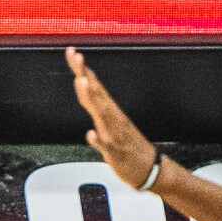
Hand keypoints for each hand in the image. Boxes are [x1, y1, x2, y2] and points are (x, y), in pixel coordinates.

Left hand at [67, 47, 160, 188]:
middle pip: (96, 93)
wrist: (149, 168)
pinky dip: (98, 140)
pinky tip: (91, 134)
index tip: (72, 52)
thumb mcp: (107, 120)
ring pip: (101, 114)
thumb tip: (84, 82)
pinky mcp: (116, 152)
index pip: (93, 85)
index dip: (82, 68)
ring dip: (92, 98)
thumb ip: (94, 102)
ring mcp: (114, 134)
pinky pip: (106, 146)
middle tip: (77, 57)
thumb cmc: (127, 144)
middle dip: (85, 74)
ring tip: (82, 82)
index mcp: (108, 110)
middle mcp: (112, 118)